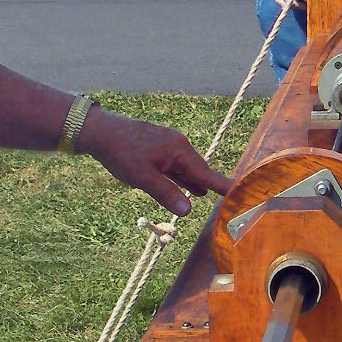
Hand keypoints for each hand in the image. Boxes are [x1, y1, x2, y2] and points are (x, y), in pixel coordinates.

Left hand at [81, 107, 229, 216]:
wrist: (101, 131)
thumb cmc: (121, 153)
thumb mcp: (143, 178)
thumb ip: (166, 193)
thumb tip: (188, 210)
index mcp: (179, 150)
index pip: (206, 173)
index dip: (223, 185)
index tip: (241, 192)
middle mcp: (178, 145)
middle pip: (198, 170)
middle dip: (210, 185)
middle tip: (229, 199)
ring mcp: (168, 145)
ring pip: (186, 168)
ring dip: (195, 182)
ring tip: (211, 195)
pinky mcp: (159, 147)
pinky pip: (176, 164)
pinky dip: (183, 176)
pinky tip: (188, 186)